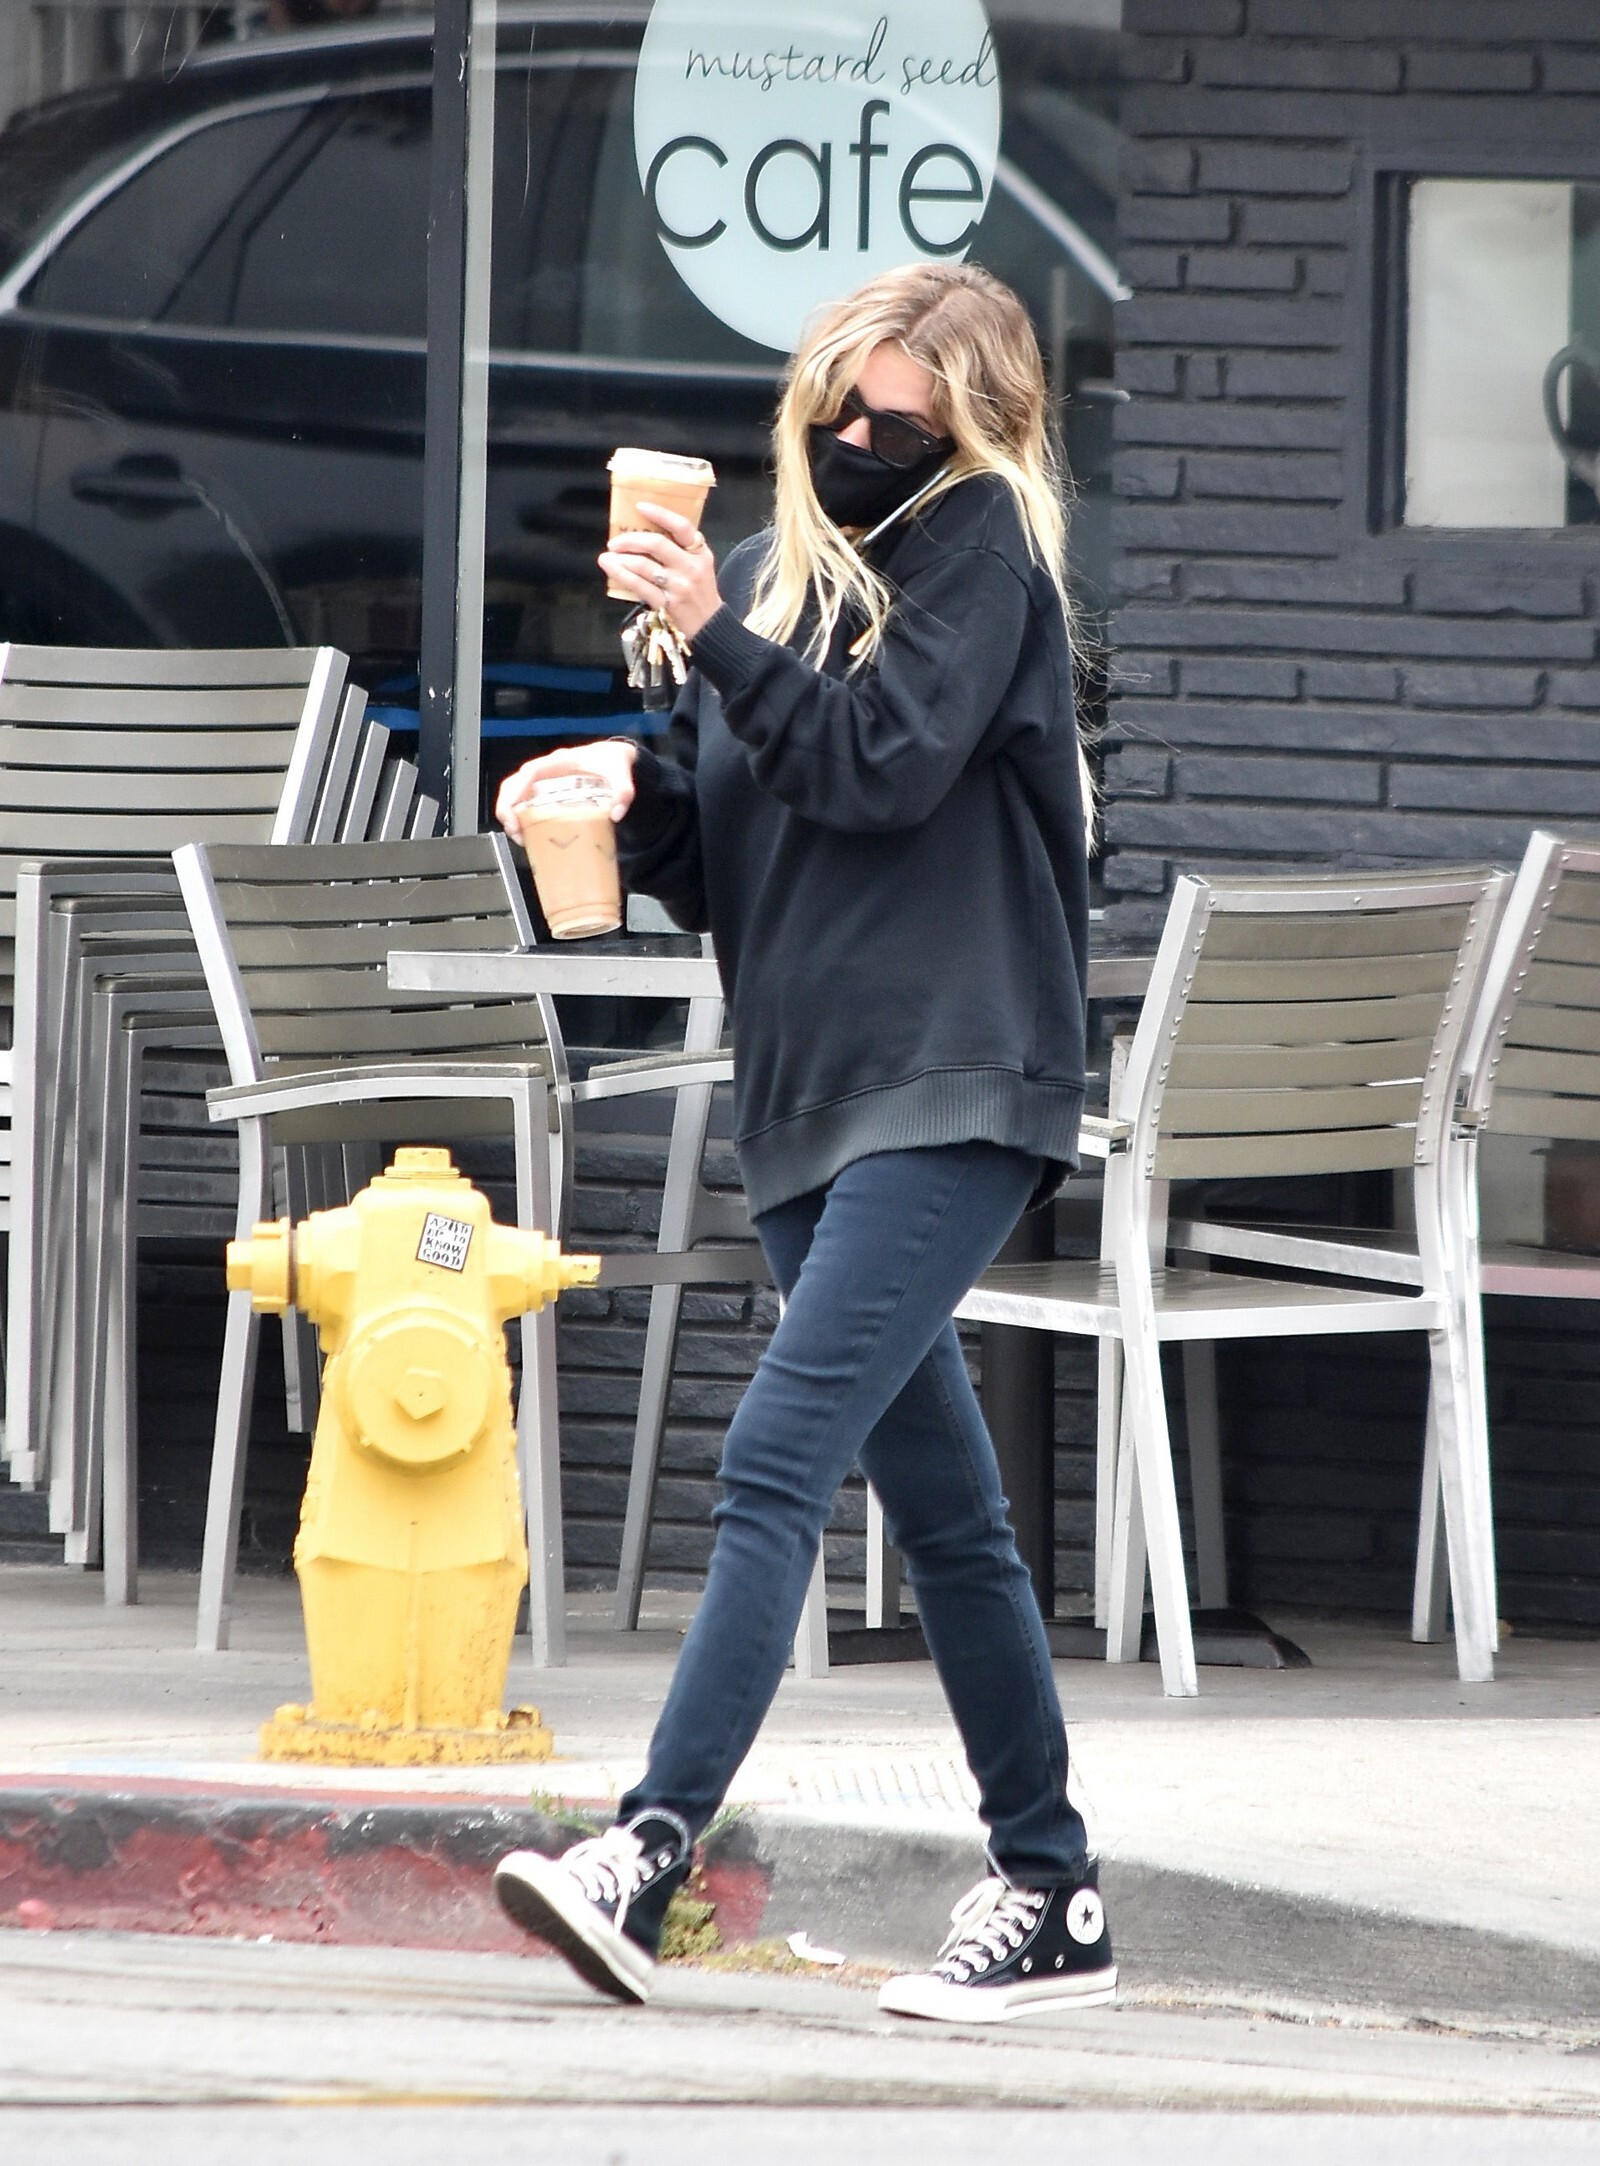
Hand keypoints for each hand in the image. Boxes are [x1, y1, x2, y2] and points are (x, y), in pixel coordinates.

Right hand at [495, 738, 638, 833]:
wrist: (614, 756)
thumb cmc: (612, 762)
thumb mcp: (621, 773)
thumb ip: (623, 791)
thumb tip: (616, 814)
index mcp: (560, 762)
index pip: (531, 772)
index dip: (517, 791)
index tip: (513, 812)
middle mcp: (546, 768)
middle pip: (513, 783)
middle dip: (506, 807)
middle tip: (514, 831)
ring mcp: (543, 778)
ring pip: (514, 791)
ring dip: (510, 813)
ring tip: (519, 837)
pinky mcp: (545, 789)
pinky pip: (524, 798)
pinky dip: (520, 815)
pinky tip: (528, 834)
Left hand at [598, 502, 720, 641]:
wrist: (710, 627)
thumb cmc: (700, 593)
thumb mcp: (700, 565)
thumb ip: (681, 549)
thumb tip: (645, 534)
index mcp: (700, 552)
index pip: (681, 526)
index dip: (660, 514)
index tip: (640, 507)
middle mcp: (690, 567)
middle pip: (656, 544)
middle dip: (630, 540)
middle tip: (614, 542)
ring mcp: (679, 586)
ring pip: (643, 565)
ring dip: (621, 559)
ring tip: (607, 557)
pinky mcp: (667, 604)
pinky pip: (639, 586)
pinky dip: (622, 575)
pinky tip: (611, 569)